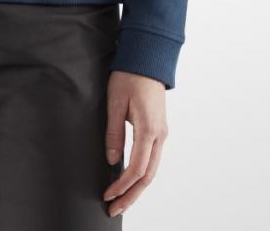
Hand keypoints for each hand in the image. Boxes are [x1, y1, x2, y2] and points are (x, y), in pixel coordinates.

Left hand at [102, 70, 168, 217]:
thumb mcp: (115, 103)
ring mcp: (162, 133)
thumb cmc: (129, 77)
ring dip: (137, 188)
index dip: (122, 186)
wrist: (147, 59)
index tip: (108, 195)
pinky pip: (152, 159)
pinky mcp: (159, 130)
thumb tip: (112, 160)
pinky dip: (142, 175)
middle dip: (131, 196)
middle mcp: (160, 135)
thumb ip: (114, 133)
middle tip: (114, 210)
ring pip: (152, 170)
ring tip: (121, 201)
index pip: (137, 168)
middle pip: (148, 176)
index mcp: (149, 129)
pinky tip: (131, 182)